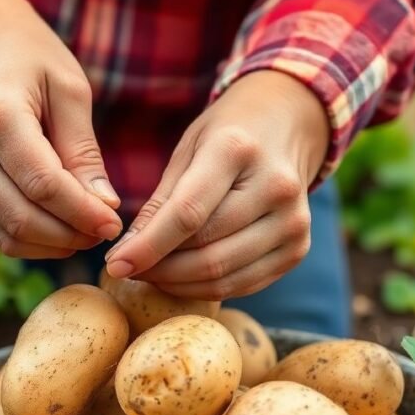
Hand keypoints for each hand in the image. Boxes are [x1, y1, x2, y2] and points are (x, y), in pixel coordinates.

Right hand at [0, 0, 122, 258]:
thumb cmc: (24, 57)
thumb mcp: (67, 87)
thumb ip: (83, 151)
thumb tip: (103, 208)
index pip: (43, 186)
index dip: (83, 214)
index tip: (114, 224)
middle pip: (20, 218)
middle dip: (69, 237)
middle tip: (103, 233)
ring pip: (2, 236)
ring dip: (48, 246)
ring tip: (83, 233)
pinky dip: (25, 239)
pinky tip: (53, 225)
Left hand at [104, 71, 329, 298]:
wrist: (288, 126)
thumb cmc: (226, 136)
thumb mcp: (187, 150)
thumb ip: (159, 203)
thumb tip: (126, 256)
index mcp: (238, 150)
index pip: (187, 214)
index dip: (148, 247)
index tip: (114, 265)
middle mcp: (276, 187)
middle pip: (206, 251)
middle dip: (158, 269)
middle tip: (128, 269)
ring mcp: (294, 222)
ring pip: (224, 275)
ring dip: (178, 283)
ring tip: (152, 273)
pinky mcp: (299, 248)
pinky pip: (243, 284)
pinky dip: (206, 288)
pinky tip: (182, 277)